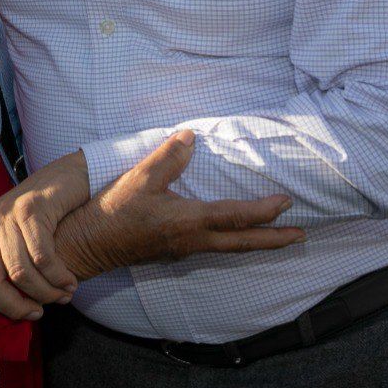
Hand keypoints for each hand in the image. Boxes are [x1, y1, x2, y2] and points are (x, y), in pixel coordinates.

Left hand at [0, 151, 91, 320]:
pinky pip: (41, 258)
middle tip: (36, 313)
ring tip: (62, 296)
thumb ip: (9, 259)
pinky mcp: (31, 209)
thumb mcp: (18, 233)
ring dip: (44, 293)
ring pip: (18, 273)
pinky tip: (68, 282)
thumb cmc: (47, 215)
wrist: (70, 177)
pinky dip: (57, 277)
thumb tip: (14, 305)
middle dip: (12, 306)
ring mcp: (8, 214)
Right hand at [52, 135, 303, 281]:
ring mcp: (183, 250)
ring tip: (277, 237)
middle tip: (300, 235)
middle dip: (273, 240)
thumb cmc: (113, 212)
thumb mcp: (138, 179)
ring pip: (229, 248)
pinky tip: (232, 236)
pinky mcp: (173, 251)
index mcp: (187, 222)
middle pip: (241, 243)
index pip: (235, 218)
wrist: (87, 245)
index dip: (263, 211)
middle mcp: (191, 241)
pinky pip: (213, 248)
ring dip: (256, 243)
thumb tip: (190, 136)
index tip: (285, 203)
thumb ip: (167, 157)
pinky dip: (233, 243)